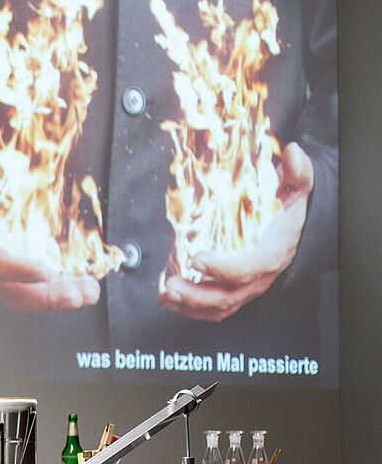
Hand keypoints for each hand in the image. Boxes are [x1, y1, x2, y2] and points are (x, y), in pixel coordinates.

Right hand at [0, 106, 99, 311]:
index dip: (13, 268)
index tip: (45, 271)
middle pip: (5, 287)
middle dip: (44, 295)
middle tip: (82, 293)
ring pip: (18, 292)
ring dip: (54, 298)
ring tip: (88, 292)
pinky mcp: (2, 265)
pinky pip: (25, 287)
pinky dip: (52, 291)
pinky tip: (79, 286)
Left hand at [159, 142, 312, 321]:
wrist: (294, 231)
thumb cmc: (289, 211)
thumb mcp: (298, 189)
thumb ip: (297, 172)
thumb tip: (292, 154)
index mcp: (273, 252)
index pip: (249, 267)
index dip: (223, 267)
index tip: (198, 259)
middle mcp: (259, 276)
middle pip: (229, 295)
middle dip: (197, 295)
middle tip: (172, 286)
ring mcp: (247, 287)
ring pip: (219, 307)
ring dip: (189, 305)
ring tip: (166, 295)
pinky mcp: (235, 292)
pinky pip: (214, 309)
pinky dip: (190, 309)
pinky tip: (169, 300)